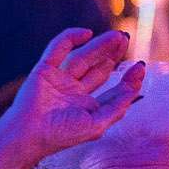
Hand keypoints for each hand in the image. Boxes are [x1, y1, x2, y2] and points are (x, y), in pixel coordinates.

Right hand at [0, 29, 144, 163]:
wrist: (28, 136)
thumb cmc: (62, 135)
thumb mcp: (97, 124)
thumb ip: (118, 105)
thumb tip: (135, 84)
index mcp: (89, 106)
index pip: (113, 87)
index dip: (128, 77)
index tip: (140, 66)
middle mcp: (75, 91)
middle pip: (99, 67)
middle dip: (113, 54)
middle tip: (127, 38)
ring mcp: (60, 80)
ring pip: (83, 57)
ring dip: (100, 45)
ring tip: (118, 35)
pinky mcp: (44, 70)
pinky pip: (57, 49)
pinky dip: (70, 38)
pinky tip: (86, 33)